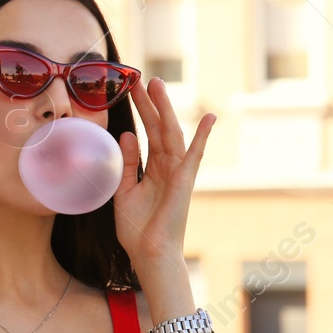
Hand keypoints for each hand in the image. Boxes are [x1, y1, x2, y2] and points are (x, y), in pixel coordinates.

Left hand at [111, 75, 214, 277]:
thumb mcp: (123, 190)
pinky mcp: (185, 182)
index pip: (147, 134)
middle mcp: (168, 167)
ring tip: (157, 85)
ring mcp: (178, 173)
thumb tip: (127, 135)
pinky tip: (209, 118)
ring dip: (166, 109)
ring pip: (171, 134)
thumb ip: (126, 163)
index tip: (132, 91)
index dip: (141, 112)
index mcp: (154, 169)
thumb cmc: (137, 229)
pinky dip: (202, 136)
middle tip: (142, 79)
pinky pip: (194, 155)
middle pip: (159, 128)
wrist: (148, 253)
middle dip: (151, 104)